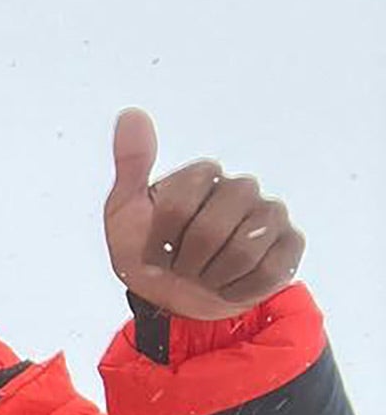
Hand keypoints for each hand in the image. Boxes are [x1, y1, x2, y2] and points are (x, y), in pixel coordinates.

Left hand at [103, 108, 303, 320]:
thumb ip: (131, 164)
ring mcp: (270, 215)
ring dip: (211, 276)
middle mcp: (241, 188)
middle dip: (186, 260)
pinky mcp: (290, 245)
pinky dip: (238, 288)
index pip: (178, 204)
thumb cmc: (147, 254)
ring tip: (204, 274)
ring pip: (243, 251)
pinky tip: (228, 284)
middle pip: (211, 229)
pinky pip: (269, 270)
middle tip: (180, 266)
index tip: (154, 248)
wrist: (172, 299)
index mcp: (203, 176)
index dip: (160, 238)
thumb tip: (131, 114)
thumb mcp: (124, 212)